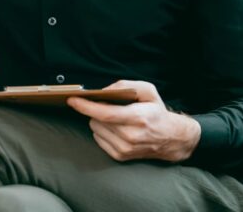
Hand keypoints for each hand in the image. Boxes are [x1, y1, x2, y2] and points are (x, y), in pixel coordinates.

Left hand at [67, 80, 200, 161]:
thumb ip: (125, 86)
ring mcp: (124, 148)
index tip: (72, 100)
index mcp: (138, 118)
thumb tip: (103, 91)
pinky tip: (116, 128)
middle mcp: (130, 136)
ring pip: (95, 129)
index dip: (86, 106)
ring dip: (99, 121)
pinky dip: (102, 131)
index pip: (106, 113)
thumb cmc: (156, 112)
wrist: (170, 138)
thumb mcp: (148, 91)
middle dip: (96, 110)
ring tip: (115, 118)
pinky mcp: (119, 156)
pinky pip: (98, 139)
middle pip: (97, 120)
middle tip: (109, 105)